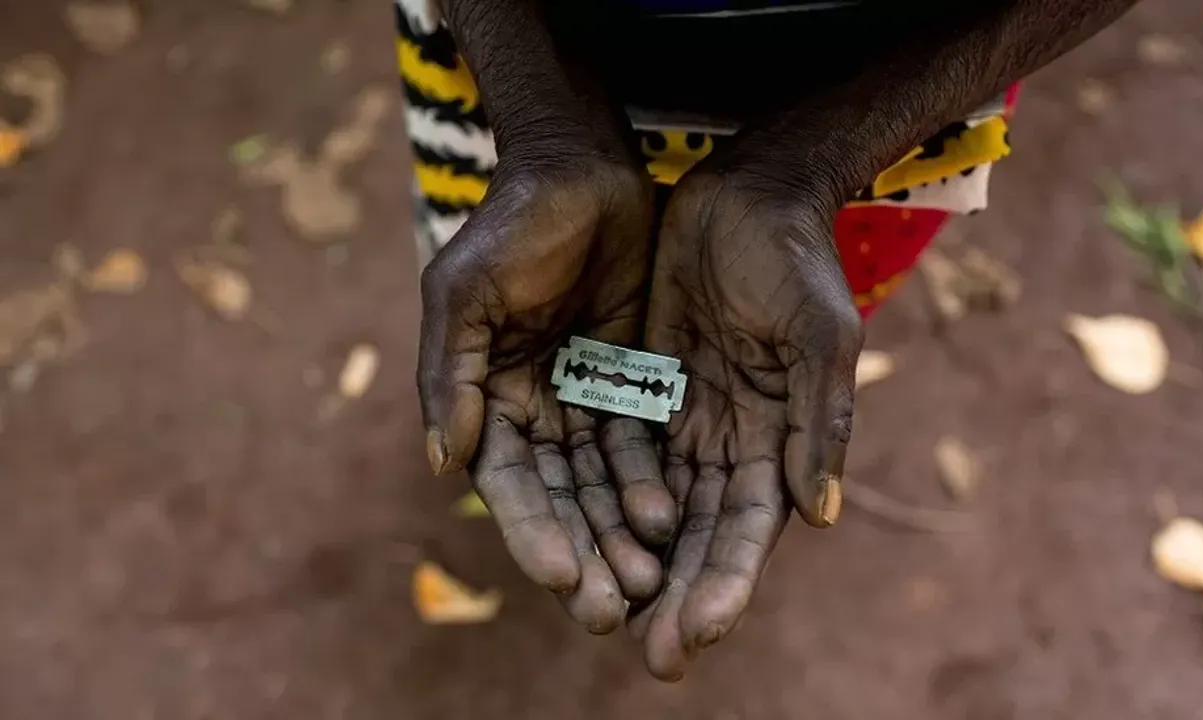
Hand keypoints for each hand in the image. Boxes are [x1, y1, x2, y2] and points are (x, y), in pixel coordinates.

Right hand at [419, 153, 676, 632]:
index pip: (508, 481)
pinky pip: (644, 445)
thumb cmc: (512, 224)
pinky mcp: (633, 382)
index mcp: (485, 396)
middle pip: (558, 498)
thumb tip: (442, 464)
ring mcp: (585, 398)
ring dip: (618, 534)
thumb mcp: (465, 290)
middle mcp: (534, 409)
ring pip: (603, 483)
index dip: (531, 531)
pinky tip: (670, 522)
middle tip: (610, 610)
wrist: (582, 168)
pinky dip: (651, 485)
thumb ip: (449, 373)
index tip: (559, 578)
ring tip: (647, 584)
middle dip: (581, 553)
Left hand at [631, 171, 863, 679]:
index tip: (696, 635)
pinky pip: (618, 453)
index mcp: (779, 439)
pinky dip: (601, 498)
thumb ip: (821, 420)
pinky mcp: (644, 387)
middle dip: (677, 595)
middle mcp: (731, 441)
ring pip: (653, 505)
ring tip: (604, 617)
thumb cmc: (796, 260)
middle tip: (652, 658)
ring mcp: (685, 418)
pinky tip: (578, 540)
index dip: (725, 583)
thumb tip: (821, 517)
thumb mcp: (819, 333)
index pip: (749, 528)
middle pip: (699, 535)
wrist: (748, 193)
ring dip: (633, 562)